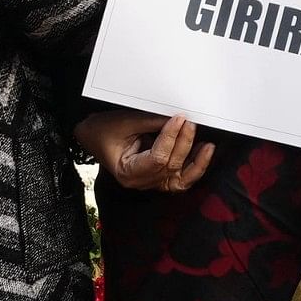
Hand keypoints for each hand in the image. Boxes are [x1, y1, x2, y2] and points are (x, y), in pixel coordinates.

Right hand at [77, 107, 217, 191]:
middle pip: (170, 166)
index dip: (170, 139)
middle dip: (184, 143)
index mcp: (128, 172)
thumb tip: (179, 118)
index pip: (157, 159)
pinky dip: (194, 168)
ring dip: (196, 163)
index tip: (179, 119)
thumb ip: (153, 121)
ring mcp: (151, 181)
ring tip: (207, 145)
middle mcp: (141, 182)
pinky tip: (203, 153)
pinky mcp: (159, 176)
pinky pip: (181, 179)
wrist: (92, 134)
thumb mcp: (125, 122)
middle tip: (190, 122)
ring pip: (180, 180)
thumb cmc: (102, 130)